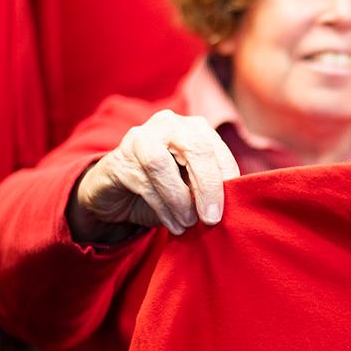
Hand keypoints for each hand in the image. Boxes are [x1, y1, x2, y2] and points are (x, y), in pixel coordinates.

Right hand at [68, 109, 241, 242]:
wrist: (117, 193)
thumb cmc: (163, 187)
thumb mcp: (191, 185)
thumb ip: (209, 186)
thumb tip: (233, 202)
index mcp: (192, 127)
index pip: (215, 147)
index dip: (227, 176)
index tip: (232, 205)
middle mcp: (167, 124)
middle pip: (195, 149)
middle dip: (207, 186)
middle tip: (212, 218)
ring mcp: (140, 138)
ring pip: (162, 164)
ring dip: (180, 199)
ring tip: (189, 223)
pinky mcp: (118, 159)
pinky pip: (143, 183)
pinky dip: (163, 209)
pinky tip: (174, 226)